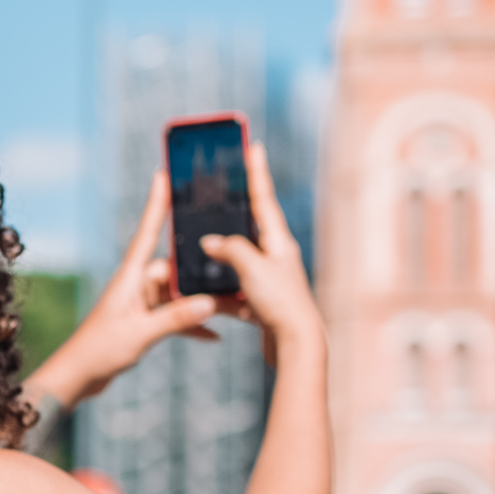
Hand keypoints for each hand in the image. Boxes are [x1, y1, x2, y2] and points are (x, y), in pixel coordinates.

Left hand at [22, 171, 229, 409]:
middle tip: (231, 263)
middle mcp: (137, 285)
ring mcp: (141, 303)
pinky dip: (191, 324)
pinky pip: (174, 317)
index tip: (163, 174)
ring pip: (178, 294)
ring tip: (231, 303)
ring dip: (199, 301)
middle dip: (200, 270)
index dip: (157, 203)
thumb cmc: (99, 351)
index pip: (147, 232)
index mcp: (130, 277)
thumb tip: (209, 303)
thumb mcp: (140, 334)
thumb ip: (175, 319)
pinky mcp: (143, 322)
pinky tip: (214, 334)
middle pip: (174, 268)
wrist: (78, 377)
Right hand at [197, 142, 320, 373]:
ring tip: (198, 248)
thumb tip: (211, 243)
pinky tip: (201, 295)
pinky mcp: (261, 304)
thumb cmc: (281, 304)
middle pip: (249, 229)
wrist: (296, 346)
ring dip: (219, 259)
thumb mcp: (252, 268)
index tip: (253, 147)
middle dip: (232, 215)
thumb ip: (230, 249)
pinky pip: (233, 292)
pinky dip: (218, 293)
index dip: (257, 173)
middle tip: (219, 195)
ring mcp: (269, 281)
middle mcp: (277, 258)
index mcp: (279, 242)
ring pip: (237, 263)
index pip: (264, 199)